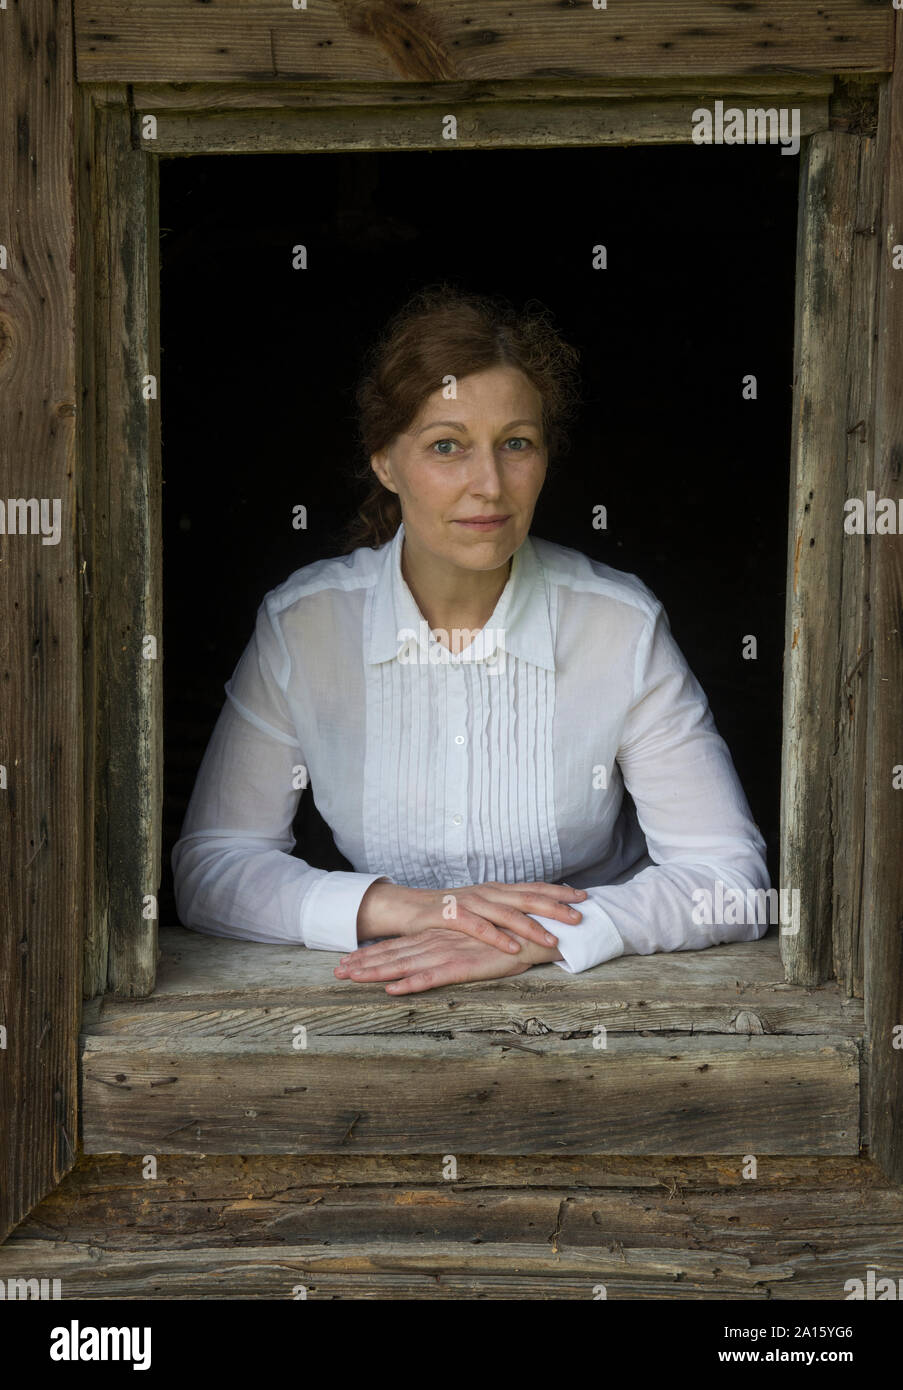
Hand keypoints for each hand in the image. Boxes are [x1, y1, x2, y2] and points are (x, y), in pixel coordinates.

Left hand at [335, 926, 562, 993]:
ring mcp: (450, 952)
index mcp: (440, 936)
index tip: (346, 961)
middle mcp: (440, 942)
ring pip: (406, 963)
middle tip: (335, 971)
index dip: (372, 954)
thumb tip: (437, 956)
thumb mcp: (475, 943)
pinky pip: (434, 976)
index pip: (400, 946)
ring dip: (377, 972)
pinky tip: (393, 988)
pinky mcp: (465, 964)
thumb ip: (455, 947)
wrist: (540, 931)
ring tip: (351, 978)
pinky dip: (412, 983)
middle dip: (363, 963)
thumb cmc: (510, 939)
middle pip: (395, 953)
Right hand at [356, 878, 587, 954]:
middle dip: (555, 907)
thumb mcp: (481, 906)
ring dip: (533, 925)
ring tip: (554, 938)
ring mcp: (470, 902)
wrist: (409, 908)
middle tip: (580, 916)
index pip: (533, 887)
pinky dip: (498, 937)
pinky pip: (479, 927)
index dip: (559, 891)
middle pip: (527, 897)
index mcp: (496, 890)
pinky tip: (513, 947)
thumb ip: (504, 909)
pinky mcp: (453, 916)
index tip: (584, 896)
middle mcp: (487, 892)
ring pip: (507, 913)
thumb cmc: (449, 911)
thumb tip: (534, 916)